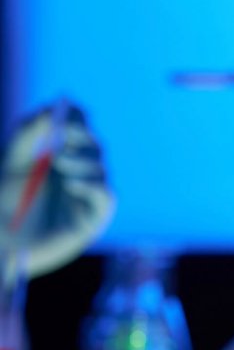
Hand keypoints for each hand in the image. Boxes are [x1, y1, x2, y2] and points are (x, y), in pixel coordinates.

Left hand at [1, 102, 113, 276]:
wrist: (1, 241)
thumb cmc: (3, 204)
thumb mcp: (11, 162)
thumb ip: (27, 133)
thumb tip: (51, 108)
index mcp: (60, 155)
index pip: (79, 128)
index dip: (76, 117)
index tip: (65, 109)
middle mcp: (78, 173)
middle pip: (94, 145)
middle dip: (80, 137)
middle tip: (61, 135)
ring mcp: (88, 196)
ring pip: (101, 169)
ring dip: (81, 161)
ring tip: (58, 162)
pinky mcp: (93, 219)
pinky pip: (106, 196)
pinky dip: (92, 186)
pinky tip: (71, 183)